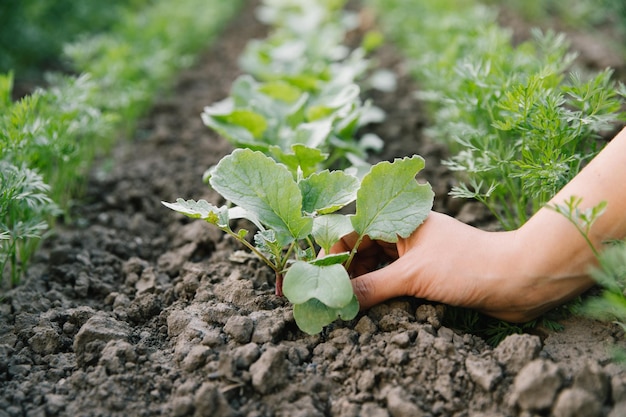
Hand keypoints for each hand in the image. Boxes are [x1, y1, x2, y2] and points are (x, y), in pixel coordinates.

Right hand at [331, 211, 594, 321]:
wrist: (519, 280)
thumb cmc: (468, 265)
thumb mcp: (414, 276)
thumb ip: (372, 287)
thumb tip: (337, 300)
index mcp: (400, 219)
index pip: (353, 230)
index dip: (331, 251)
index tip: (315, 273)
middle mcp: (404, 234)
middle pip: (361, 249)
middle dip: (342, 270)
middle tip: (324, 293)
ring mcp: (415, 255)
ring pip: (375, 267)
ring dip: (359, 284)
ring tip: (340, 304)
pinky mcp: (426, 275)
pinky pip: (392, 282)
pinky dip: (377, 294)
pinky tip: (365, 309)